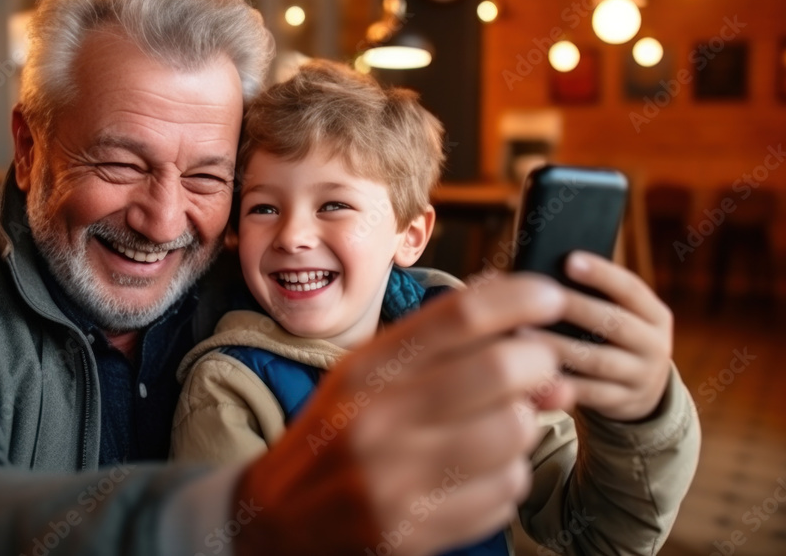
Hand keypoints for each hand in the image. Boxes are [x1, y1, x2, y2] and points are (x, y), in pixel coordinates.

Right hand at [234, 274, 574, 555]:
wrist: (276, 519)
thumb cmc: (334, 436)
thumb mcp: (369, 379)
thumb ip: (443, 354)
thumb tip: (536, 344)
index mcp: (365, 369)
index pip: (459, 316)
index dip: (520, 298)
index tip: (551, 296)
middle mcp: (377, 418)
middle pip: (501, 369)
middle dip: (538, 365)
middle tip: (536, 372)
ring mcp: (395, 479)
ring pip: (514, 434)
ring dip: (522, 428)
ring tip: (494, 432)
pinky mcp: (414, 531)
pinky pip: (506, 493)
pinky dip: (505, 480)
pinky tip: (474, 477)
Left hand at [525, 251, 672, 422]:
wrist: (644, 391)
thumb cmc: (614, 337)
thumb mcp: (622, 315)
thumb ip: (594, 295)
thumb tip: (543, 275)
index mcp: (655, 315)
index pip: (631, 288)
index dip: (601, 274)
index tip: (569, 260)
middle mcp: (655, 345)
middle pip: (614, 323)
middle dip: (574, 308)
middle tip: (536, 298)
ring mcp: (641, 378)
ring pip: (597, 360)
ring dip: (558, 346)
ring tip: (522, 333)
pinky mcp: (622, 403)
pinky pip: (587, 393)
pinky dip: (559, 381)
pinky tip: (531, 369)